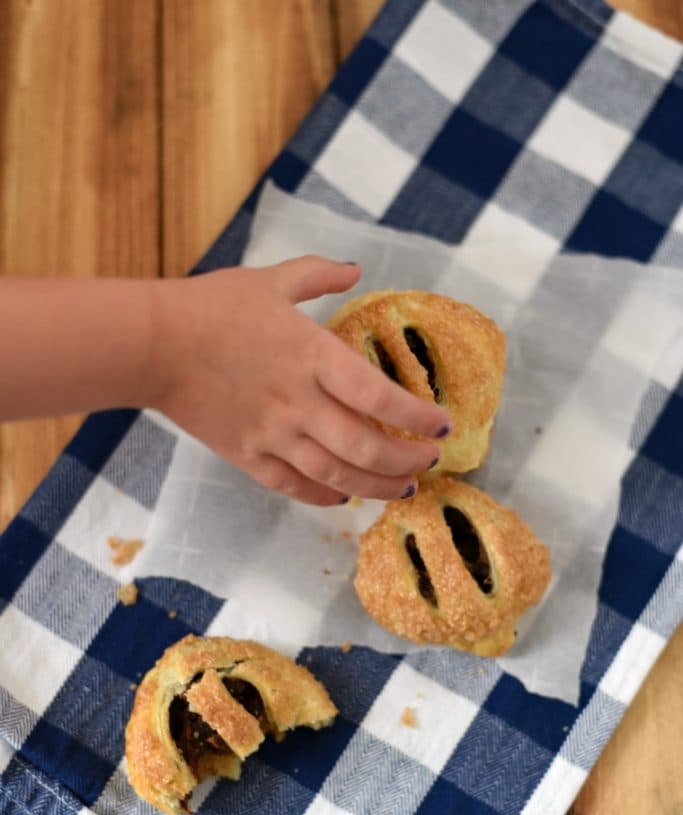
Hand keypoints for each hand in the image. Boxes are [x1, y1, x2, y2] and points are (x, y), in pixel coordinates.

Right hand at [153, 256, 450, 504]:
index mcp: (311, 356)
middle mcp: (298, 402)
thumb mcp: (270, 280)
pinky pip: (294, 485)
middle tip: (429, 461)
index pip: (379, 398)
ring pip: (337, 475)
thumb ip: (317, 274)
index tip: (442, 425)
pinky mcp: (247, 455)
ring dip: (377, 487)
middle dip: (408, 461)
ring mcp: (272, 434)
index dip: (417, 418)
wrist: (153, 345)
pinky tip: (344, 495)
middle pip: (366, 447)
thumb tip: (356, 268)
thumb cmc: (212, 307)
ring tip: (403, 487)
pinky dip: (324, 495)